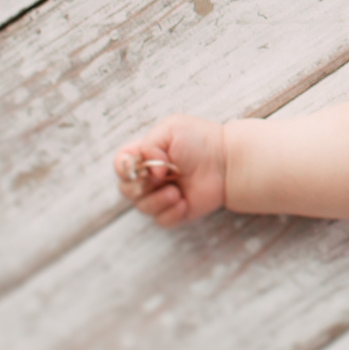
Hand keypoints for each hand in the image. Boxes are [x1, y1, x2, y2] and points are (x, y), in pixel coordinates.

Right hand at [112, 114, 229, 226]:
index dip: (125, 168)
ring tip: (176, 192)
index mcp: (145, 154)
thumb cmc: (200, 140)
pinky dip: (171, 213)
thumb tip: (150, 172)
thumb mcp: (171, 129)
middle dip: (140, 186)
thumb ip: (149, 145)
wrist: (227, 160)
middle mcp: (150, 176)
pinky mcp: (175, 210)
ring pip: (142, 206)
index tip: (142, 166)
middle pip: (126, 189)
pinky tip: (184, 202)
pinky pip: (161, 220)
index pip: (120, 165)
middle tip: (161, 178)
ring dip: (157, 200)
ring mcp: (161, 194)